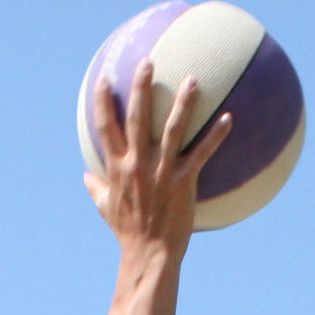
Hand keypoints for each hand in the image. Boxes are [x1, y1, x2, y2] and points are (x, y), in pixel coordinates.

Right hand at [83, 63, 227, 251]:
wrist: (149, 253)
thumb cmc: (127, 230)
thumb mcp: (105, 208)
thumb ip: (95, 188)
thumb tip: (85, 176)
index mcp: (117, 167)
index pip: (105, 127)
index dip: (102, 101)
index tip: (104, 78)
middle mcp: (137, 164)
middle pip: (136, 117)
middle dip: (141, 87)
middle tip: (149, 62)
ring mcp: (161, 171)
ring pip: (172, 129)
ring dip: (184, 102)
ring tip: (193, 79)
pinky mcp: (183, 182)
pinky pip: (202, 153)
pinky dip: (216, 135)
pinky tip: (229, 118)